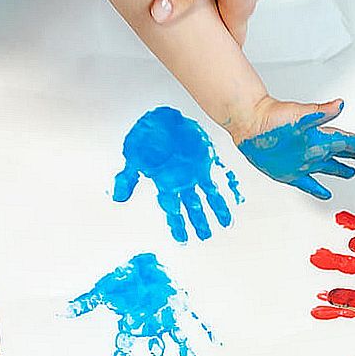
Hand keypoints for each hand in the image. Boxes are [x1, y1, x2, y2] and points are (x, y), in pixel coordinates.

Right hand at [113, 105, 242, 243]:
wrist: (162, 115)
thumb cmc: (146, 134)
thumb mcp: (133, 157)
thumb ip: (127, 178)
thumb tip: (118, 198)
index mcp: (165, 182)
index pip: (172, 209)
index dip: (177, 225)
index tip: (182, 240)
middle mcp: (181, 180)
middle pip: (191, 207)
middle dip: (198, 222)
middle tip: (205, 236)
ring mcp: (194, 171)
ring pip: (207, 196)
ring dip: (216, 210)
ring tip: (226, 224)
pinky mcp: (205, 160)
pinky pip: (219, 175)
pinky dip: (227, 186)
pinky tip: (236, 197)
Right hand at [231, 97, 354, 199]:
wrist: (250, 126)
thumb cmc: (272, 119)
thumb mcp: (302, 112)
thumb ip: (324, 111)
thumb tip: (341, 105)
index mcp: (319, 141)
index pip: (347, 143)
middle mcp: (312, 157)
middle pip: (339, 155)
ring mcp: (301, 167)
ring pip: (327, 168)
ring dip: (340, 169)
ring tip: (350, 173)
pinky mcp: (288, 173)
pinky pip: (308, 184)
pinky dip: (317, 189)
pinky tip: (324, 193)